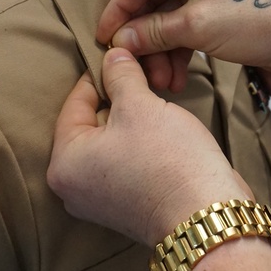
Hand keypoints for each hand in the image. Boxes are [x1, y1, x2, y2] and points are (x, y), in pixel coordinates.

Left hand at [48, 48, 252, 245]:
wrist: (207, 214)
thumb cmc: (169, 160)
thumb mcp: (140, 105)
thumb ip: (121, 75)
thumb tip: (112, 55)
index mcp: (64, 163)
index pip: (75, 103)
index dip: (100, 75)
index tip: (119, 58)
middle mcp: (73, 188)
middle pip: (91, 125)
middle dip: (118, 100)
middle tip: (143, 80)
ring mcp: (99, 202)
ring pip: (110, 144)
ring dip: (131, 122)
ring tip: (156, 107)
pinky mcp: (125, 208)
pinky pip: (124, 164)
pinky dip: (139, 146)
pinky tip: (162, 135)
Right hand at [97, 0, 270, 91]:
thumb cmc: (256, 20)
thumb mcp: (196, 28)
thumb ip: (153, 33)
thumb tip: (120, 41)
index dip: (118, 12)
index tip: (101, 39)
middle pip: (154, 1)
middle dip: (145, 40)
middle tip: (137, 71)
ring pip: (172, 16)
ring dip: (164, 50)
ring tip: (162, 83)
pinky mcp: (222, 3)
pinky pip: (190, 23)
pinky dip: (182, 49)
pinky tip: (177, 78)